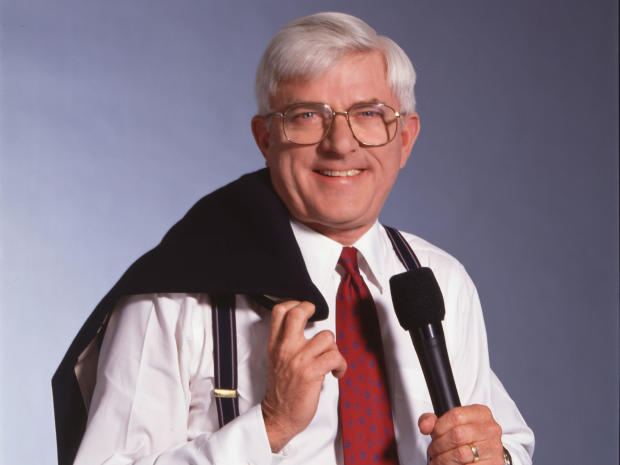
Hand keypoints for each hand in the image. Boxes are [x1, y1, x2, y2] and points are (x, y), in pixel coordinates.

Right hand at [261, 301, 346, 451]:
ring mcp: (298, 359)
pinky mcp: (311, 372)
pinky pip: (335, 356)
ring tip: (331, 359)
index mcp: (275, 345)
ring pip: (326, 336)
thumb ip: (286, 343)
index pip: (280, 312)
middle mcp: (285, 349)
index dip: (294, 303)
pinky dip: (341, 365)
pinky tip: (336, 372)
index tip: (304, 308)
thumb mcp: (275, 361)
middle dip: (310, 309)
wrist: (278, 416)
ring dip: (333, 348)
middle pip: (297, 314)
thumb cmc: (281, 391)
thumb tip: (306, 328)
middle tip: (317, 317)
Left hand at [418, 405, 503, 463]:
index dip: (439, 427)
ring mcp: (493, 448)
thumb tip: (425, 425)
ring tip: (438, 460)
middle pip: (457, 435)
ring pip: (461, 454)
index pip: (456, 416)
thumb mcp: (451, 423)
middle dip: (439, 445)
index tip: (434, 434)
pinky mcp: (494, 464)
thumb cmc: (467, 438)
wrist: (484, 455)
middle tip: (434, 450)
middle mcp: (490, 429)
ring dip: (443, 459)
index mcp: (481, 414)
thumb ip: (433, 421)